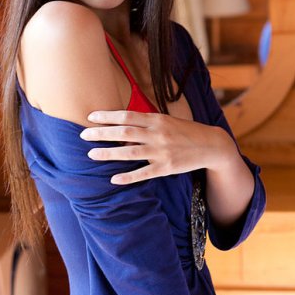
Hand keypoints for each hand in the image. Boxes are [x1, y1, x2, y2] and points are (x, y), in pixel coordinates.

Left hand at [79, 109, 231, 183]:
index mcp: (157, 120)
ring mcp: (162, 152)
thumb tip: (123, 127)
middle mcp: (157, 134)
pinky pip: (143, 173)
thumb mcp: (167, 120)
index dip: (108, 116)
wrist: (211, 145)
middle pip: (124, 132)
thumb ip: (147, 122)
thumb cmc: (185, 131)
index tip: (90, 117)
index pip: (127, 115)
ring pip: (130, 152)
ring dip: (109, 153)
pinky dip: (128, 177)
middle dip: (101, 133)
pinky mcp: (166, 168)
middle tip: (83, 135)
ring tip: (92, 154)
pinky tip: (113, 179)